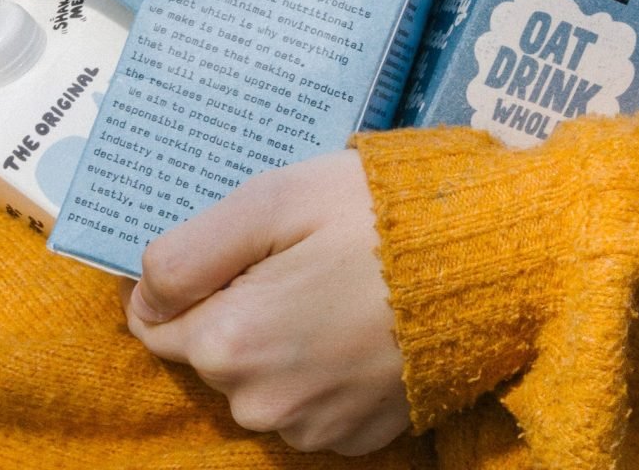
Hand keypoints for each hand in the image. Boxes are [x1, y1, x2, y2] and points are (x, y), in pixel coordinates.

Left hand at [127, 149, 410, 455]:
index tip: (249, 253)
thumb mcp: (275, 199)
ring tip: (340, 294)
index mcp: (230, 341)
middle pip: (210, 355)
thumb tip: (143, 295)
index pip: (154, 322)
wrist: (494, 261)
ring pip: (259, 383)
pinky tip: (361, 332)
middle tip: (304, 263)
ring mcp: (311, 428)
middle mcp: (260, 402)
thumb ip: (188, 248)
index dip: (197, 281)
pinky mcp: (355, 439)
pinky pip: (308, 407)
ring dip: (281, 346)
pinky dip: (323, 373)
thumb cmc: (383, 216)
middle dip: (240, 311)